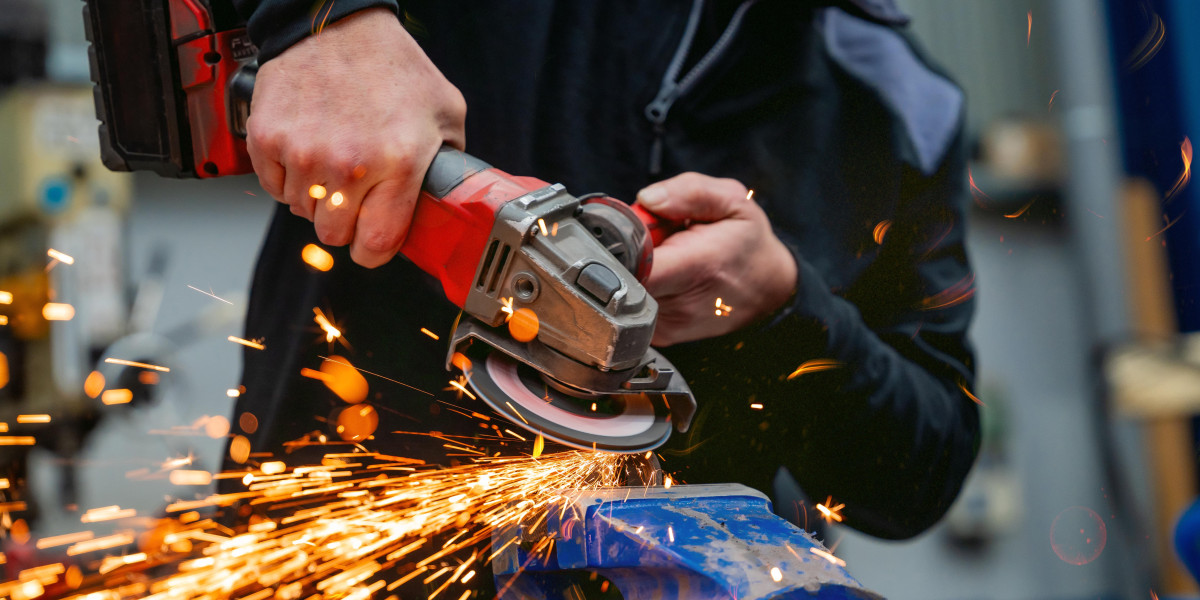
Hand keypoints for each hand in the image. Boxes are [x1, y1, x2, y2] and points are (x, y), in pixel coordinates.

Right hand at [246, 8, 466, 267]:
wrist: (336, 23)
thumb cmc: (392, 66)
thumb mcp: (446, 114)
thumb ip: (449, 165)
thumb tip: (450, 205)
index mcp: (397, 163)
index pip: (376, 245)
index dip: (375, 252)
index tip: (374, 244)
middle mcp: (347, 164)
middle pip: (333, 235)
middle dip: (346, 222)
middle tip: (355, 194)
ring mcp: (302, 153)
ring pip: (302, 213)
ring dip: (317, 197)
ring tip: (334, 160)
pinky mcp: (268, 140)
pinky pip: (275, 187)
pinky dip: (289, 177)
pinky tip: (309, 148)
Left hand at [637, 173, 797, 345]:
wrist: (769, 287)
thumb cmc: (748, 243)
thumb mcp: (732, 201)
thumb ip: (689, 191)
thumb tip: (647, 198)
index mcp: (697, 265)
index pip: (634, 265)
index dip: (619, 243)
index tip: (628, 227)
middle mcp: (680, 303)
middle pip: (622, 274)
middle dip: (627, 250)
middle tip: (654, 238)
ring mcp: (670, 324)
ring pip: (625, 289)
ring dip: (635, 269)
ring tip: (666, 258)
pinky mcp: (663, 335)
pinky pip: (634, 303)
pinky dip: (642, 286)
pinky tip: (665, 276)